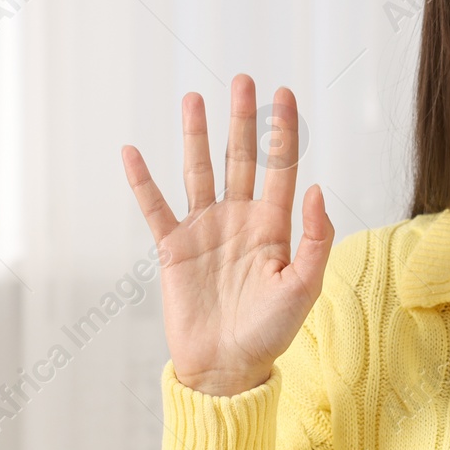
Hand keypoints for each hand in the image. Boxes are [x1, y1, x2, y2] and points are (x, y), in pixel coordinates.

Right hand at [121, 76, 332, 395]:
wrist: (227, 369)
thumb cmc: (271, 333)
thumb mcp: (303, 287)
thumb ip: (314, 239)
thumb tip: (318, 189)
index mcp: (273, 227)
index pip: (280, 168)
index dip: (283, 131)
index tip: (285, 93)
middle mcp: (238, 220)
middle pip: (241, 158)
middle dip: (242, 119)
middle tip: (243, 80)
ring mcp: (205, 231)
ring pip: (200, 171)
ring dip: (196, 135)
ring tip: (194, 97)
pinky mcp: (174, 249)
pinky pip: (155, 208)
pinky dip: (142, 181)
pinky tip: (131, 151)